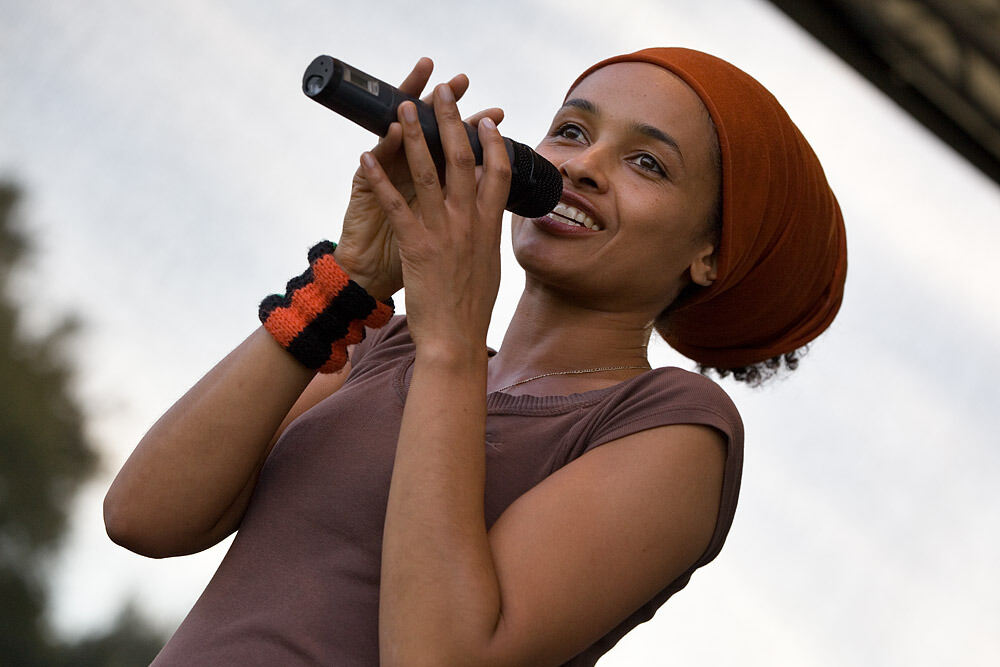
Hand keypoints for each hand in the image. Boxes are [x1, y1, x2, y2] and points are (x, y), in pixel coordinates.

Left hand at [334, 58, 503, 302]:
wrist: (455, 338)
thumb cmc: (471, 308)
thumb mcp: (490, 266)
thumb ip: (488, 237)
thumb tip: (491, 219)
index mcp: (489, 227)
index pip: (498, 173)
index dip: (492, 142)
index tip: (486, 120)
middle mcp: (469, 222)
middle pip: (463, 159)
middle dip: (452, 120)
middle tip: (445, 90)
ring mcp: (443, 231)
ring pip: (429, 172)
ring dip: (415, 135)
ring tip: (405, 106)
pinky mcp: (416, 244)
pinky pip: (395, 203)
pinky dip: (380, 178)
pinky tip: (368, 155)